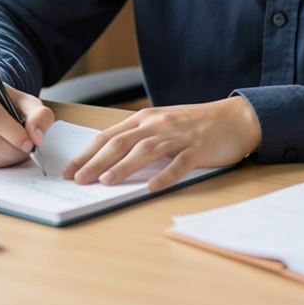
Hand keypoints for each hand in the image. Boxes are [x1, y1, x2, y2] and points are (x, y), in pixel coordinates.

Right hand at [0, 76, 54, 167]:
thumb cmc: (4, 102)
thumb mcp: (24, 100)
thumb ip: (38, 114)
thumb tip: (36, 137)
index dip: (14, 133)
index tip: (30, 142)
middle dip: (15, 150)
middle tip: (28, 148)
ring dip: (10, 158)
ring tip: (18, 149)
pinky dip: (0, 163)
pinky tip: (5, 153)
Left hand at [63, 96, 260, 191]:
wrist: (234, 118)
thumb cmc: (195, 124)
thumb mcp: (162, 124)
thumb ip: (139, 138)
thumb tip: (108, 162)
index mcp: (145, 119)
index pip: (108, 136)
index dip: (87, 153)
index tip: (69, 170)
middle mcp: (157, 124)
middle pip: (121, 143)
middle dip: (96, 161)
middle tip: (78, 179)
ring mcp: (178, 136)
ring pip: (145, 150)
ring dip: (123, 167)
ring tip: (105, 181)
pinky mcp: (198, 148)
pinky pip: (179, 163)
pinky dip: (164, 175)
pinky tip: (152, 187)